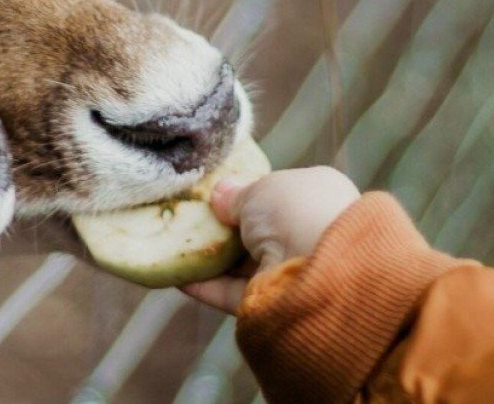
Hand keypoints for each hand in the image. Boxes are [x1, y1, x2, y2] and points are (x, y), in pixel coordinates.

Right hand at [182, 166, 360, 313]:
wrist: (321, 269)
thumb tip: (220, 194)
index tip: (215, 196)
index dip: (248, 194)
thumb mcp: (259, 189)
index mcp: (318, 197)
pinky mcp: (273, 304)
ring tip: (172, 245)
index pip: (279, 195)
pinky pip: (233, 292)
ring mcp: (291, 271)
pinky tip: (176, 275)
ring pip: (243, 264)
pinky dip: (205, 285)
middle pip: (258, 232)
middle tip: (187, 219)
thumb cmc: (295, 211)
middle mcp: (308, 234)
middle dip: (225, 229)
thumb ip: (237, 194)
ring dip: (210, 257)